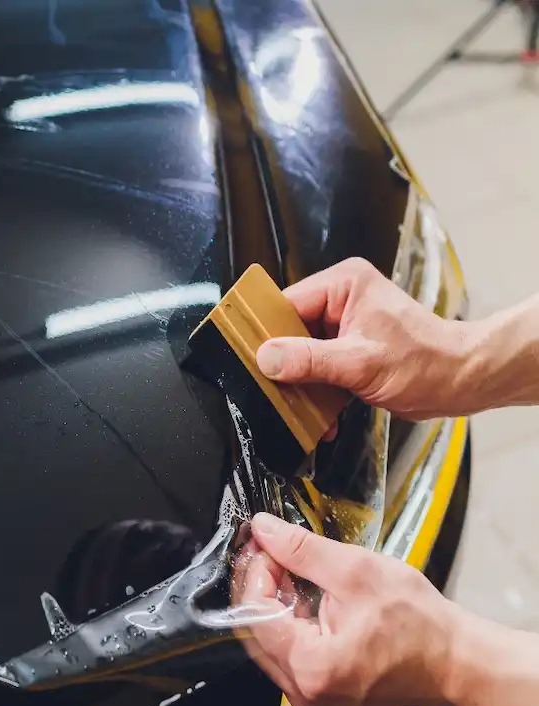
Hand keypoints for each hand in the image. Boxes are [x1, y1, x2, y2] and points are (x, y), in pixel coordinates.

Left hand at [232, 513, 462, 705]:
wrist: (460, 663)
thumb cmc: (421, 624)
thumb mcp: (358, 572)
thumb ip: (302, 550)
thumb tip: (264, 529)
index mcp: (310, 666)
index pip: (254, 611)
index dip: (254, 570)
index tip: (263, 542)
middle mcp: (302, 690)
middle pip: (254, 626)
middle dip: (259, 582)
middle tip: (272, 548)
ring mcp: (309, 694)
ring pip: (267, 637)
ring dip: (272, 598)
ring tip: (290, 566)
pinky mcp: (318, 689)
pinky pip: (286, 648)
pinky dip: (288, 617)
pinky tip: (302, 592)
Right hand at [255, 258, 474, 419]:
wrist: (461, 382)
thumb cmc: (426, 363)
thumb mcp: (360, 362)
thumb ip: (309, 360)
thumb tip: (266, 358)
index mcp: (344, 285)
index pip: (286, 304)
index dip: (266, 333)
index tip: (251, 360)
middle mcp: (341, 298)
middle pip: (289, 330)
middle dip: (284, 364)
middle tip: (275, 388)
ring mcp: (344, 324)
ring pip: (300, 352)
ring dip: (300, 382)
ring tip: (300, 405)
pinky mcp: (347, 347)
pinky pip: (316, 365)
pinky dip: (316, 390)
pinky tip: (320, 413)